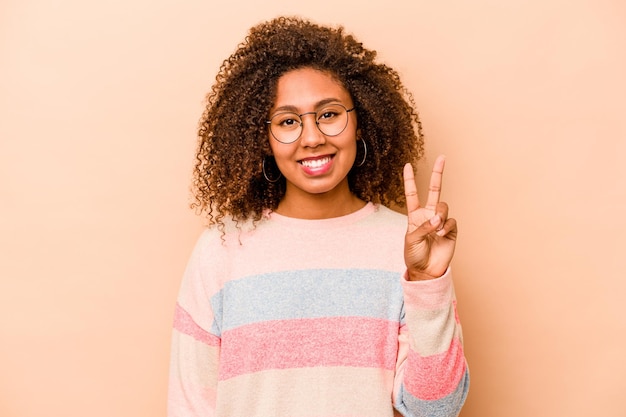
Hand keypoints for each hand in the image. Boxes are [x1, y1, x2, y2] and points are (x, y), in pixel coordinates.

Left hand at [403, 155, 456, 279]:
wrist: (425, 271)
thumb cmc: (414, 255)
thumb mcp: (411, 239)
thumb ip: (423, 226)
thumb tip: (437, 218)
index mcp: (415, 215)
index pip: (412, 194)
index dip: (410, 180)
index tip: (407, 165)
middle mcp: (429, 215)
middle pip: (435, 190)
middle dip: (438, 173)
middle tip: (442, 157)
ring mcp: (441, 221)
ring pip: (443, 206)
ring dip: (439, 215)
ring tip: (436, 227)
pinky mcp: (451, 230)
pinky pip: (451, 221)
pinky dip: (445, 225)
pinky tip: (441, 233)